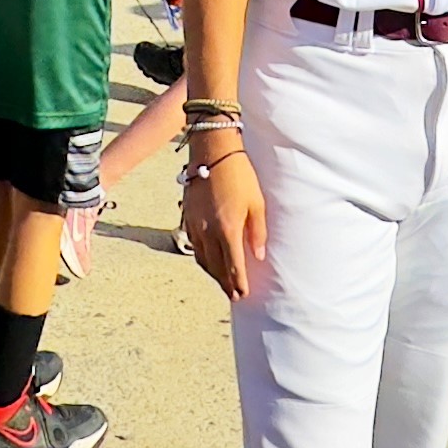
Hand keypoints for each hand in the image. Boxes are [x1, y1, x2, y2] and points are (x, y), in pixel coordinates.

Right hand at [183, 144, 266, 300]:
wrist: (212, 151)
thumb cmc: (239, 174)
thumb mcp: (256, 202)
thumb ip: (257, 232)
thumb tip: (259, 255)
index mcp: (228, 229)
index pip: (233, 266)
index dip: (238, 283)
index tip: (243, 295)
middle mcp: (209, 231)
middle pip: (216, 267)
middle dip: (226, 284)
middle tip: (234, 295)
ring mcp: (195, 225)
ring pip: (203, 259)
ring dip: (213, 274)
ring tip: (223, 282)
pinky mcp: (188, 217)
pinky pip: (195, 245)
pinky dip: (202, 258)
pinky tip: (209, 259)